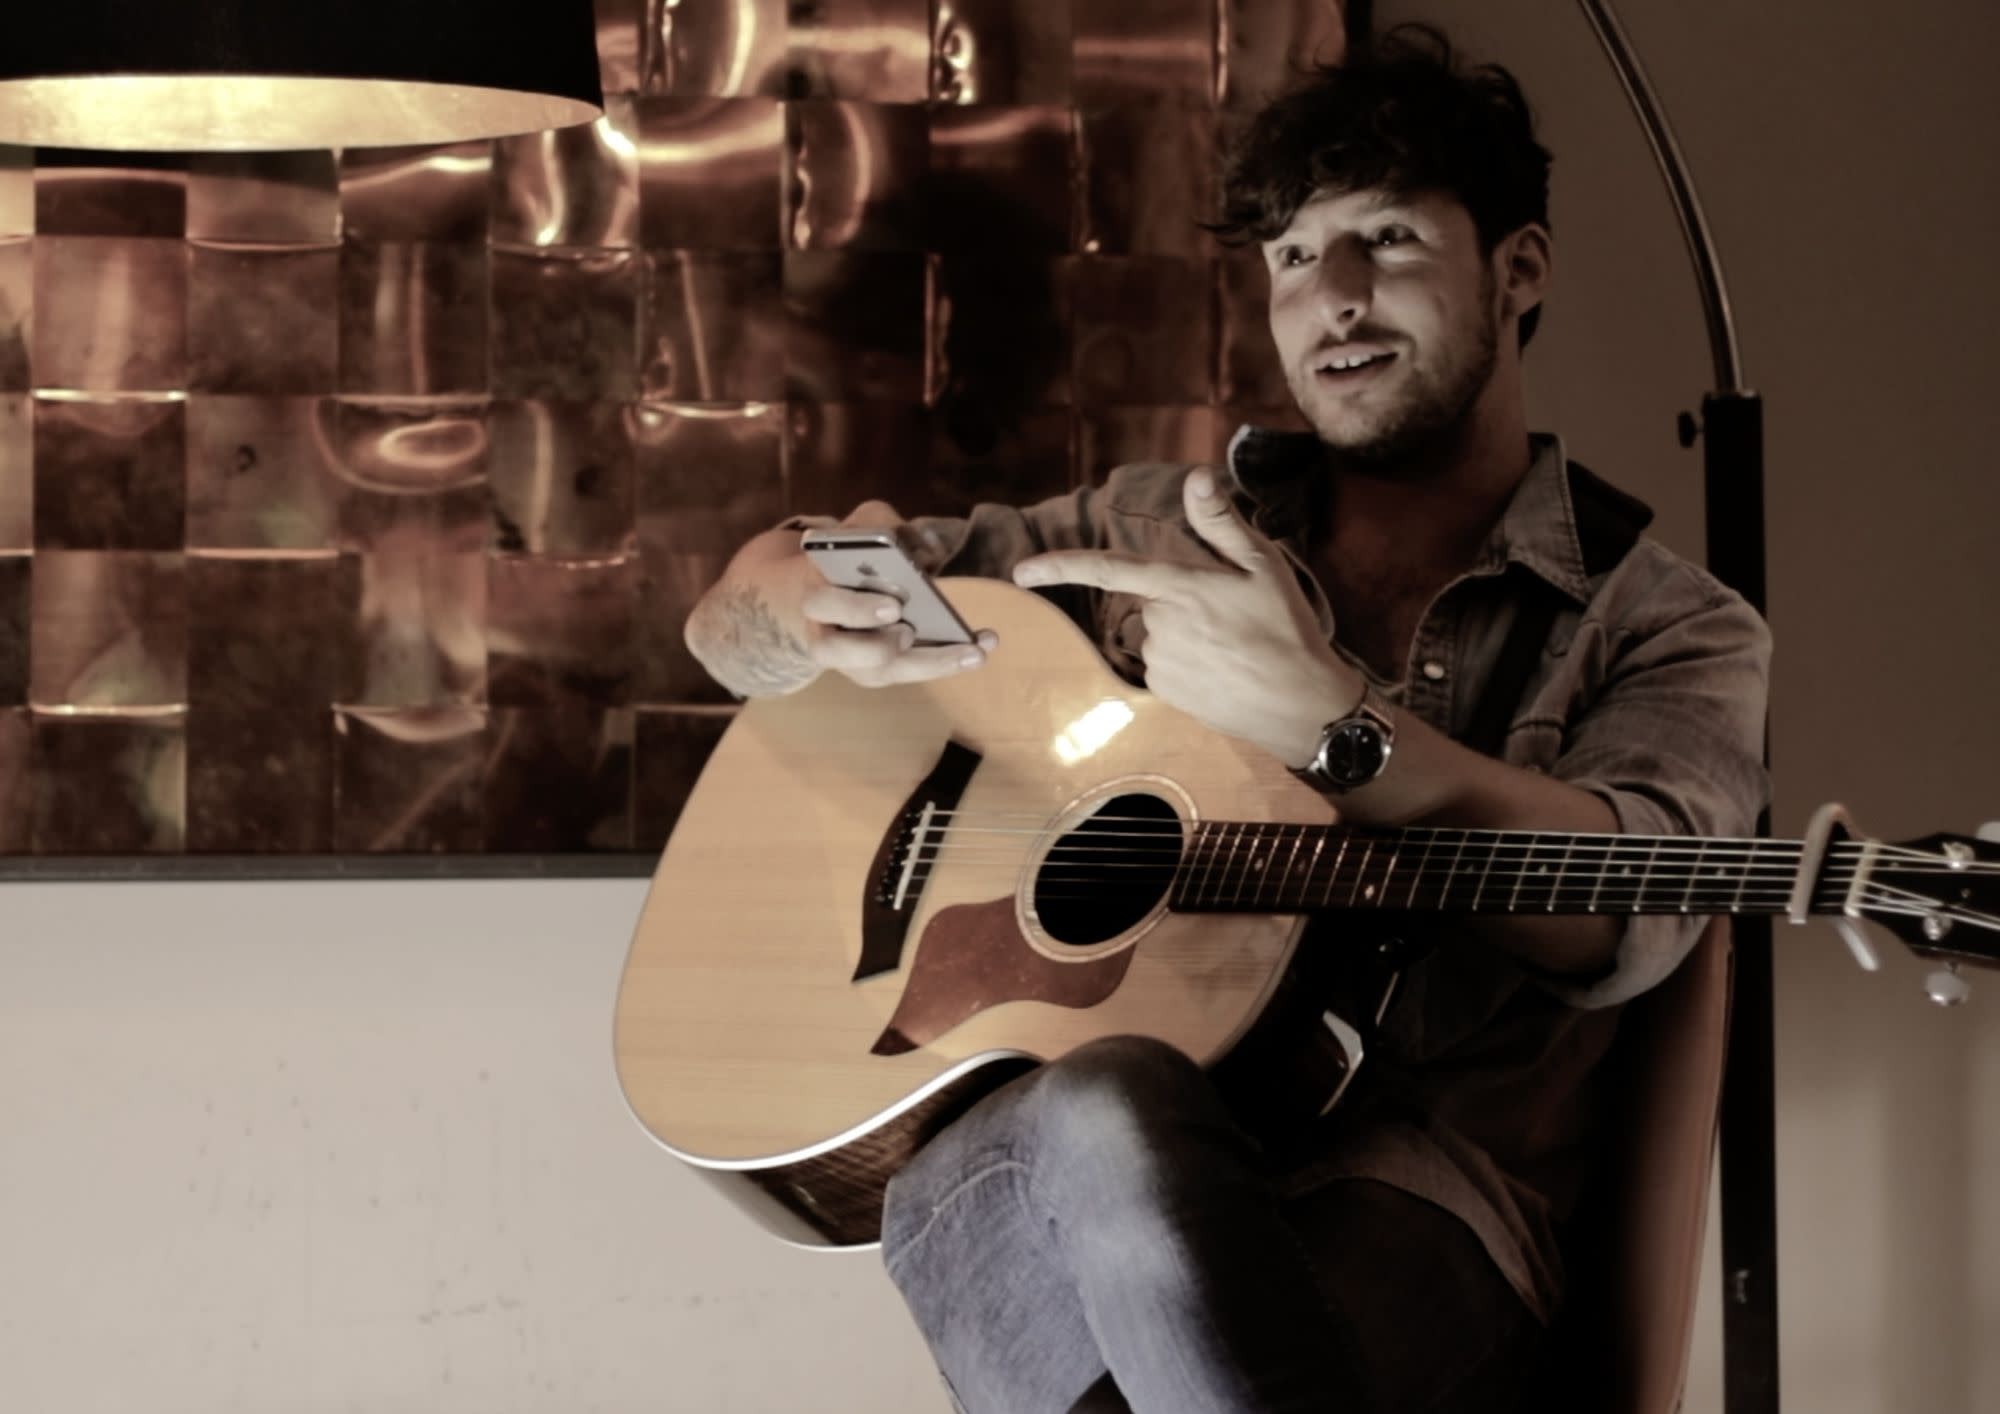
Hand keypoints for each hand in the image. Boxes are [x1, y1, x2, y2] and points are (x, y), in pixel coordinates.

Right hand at [799, 501, 997, 688]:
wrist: (822, 593)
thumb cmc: (846, 556)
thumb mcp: (858, 528)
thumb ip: (882, 523)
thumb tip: (927, 549)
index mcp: (815, 593)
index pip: (824, 604)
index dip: (857, 610)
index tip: (894, 607)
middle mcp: (824, 636)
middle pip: (840, 652)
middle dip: (879, 646)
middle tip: (912, 632)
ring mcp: (850, 661)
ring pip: (881, 672)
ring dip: (929, 663)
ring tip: (972, 652)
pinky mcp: (875, 672)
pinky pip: (908, 673)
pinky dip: (945, 662)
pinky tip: (981, 647)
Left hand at [1010, 470, 1359, 765]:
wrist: (1300, 705)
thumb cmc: (1286, 628)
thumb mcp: (1263, 565)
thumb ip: (1220, 522)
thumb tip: (1195, 476)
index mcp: (1179, 587)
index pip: (1108, 570)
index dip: (1061, 567)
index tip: (1020, 572)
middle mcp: (1159, 625)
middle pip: (1153, 599)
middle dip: (1181, 600)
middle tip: (1233, 616)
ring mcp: (1158, 662)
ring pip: (1158, 633)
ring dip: (1186, 633)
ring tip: (1233, 645)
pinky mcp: (1162, 691)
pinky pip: (1163, 664)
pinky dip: (1187, 662)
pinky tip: (1222, 669)